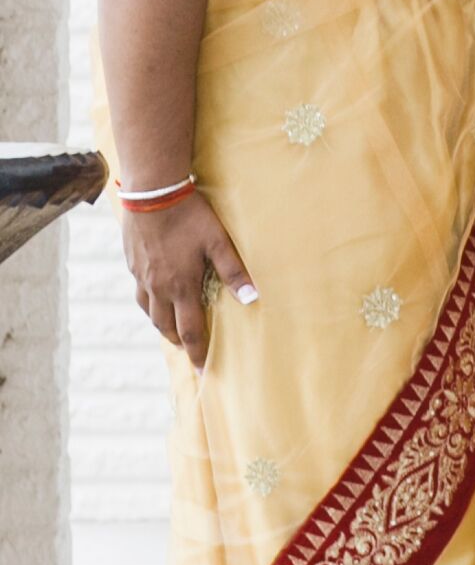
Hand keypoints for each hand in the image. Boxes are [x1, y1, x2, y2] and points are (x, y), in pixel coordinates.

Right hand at [125, 186, 255, 369]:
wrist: (151, 193)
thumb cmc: (189, 215)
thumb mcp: (218, 240)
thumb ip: (234, 270)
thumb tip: (253, 297)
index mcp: (181, 286)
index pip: (190, 331)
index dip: (198, 353)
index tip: (204, 370)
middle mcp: (158, 287)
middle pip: (166, 327)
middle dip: (179, 342)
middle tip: (190, 349)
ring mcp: (142, 277)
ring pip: (149, 312)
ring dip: (162, 325)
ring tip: (173, 329)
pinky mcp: (132, 264)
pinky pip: (139, 294)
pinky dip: (148, 304)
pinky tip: (155, 298)